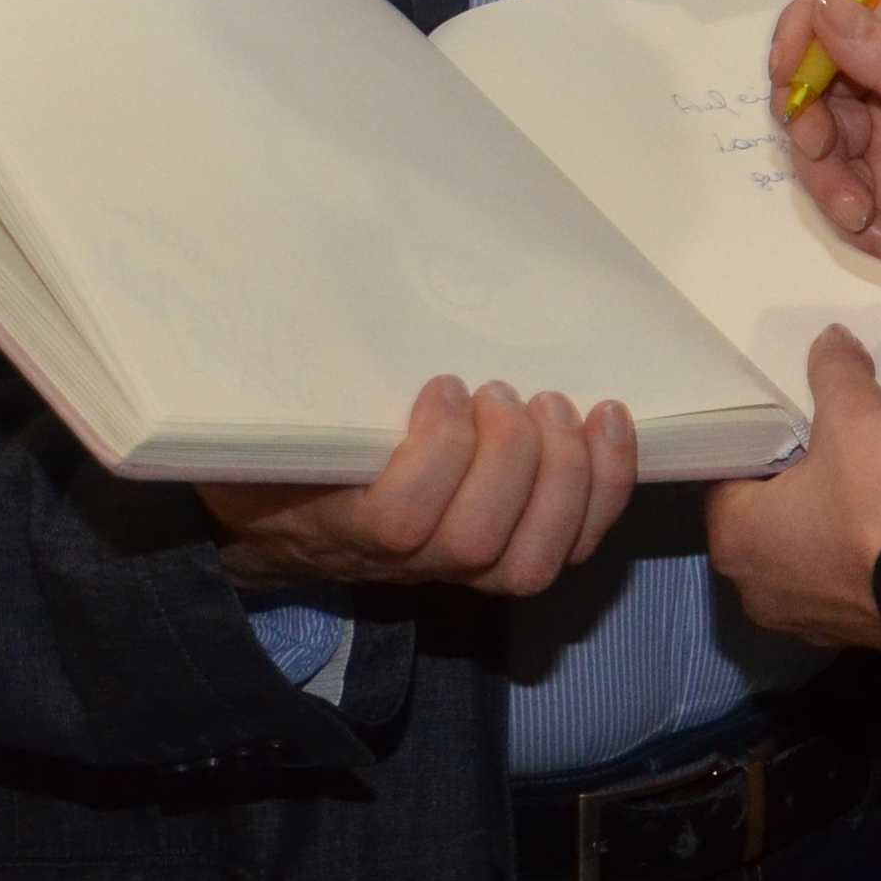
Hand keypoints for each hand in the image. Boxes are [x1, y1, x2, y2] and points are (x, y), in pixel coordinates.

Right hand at [202, 376, 637, 595]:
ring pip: (531, 558)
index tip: (444, 386)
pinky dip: (605, 487)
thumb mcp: (272, 424)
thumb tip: (298, 310)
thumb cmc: (285, 455)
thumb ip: (289, 394)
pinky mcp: (510, 559)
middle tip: (503, 392)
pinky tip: (608, 422)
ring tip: (554, 406)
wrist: (289, 524)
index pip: (398, 522)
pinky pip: (572, 545)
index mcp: (340, 524)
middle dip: (509, 456)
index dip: (436, 454)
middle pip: (477, 539)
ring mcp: (465, 571)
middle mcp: (409, 563)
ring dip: (562, 475)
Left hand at [704, 331, 880, 650]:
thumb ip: (835, 373)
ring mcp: (820, 605)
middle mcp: (766, 582)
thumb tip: (829, 340)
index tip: (797, 402)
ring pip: (847, 514)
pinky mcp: (872, 614)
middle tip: (863, 406)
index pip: (737, 470)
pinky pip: (880, 541)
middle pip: (799, 491)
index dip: (770, 429)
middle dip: (840, 443)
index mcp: (738, 539)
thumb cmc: (878, 502)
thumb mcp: (856, 418)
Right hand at [766, 0, 880, 351]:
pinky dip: (855, 222)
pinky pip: (836, 194)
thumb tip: (828, 2)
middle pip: (822, 75)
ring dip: (831, 184)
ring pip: (820, 140)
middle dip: (810, 120)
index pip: (855, 3)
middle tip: (820, 154)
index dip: (810, 28)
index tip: (788, 73)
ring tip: (867, 219)